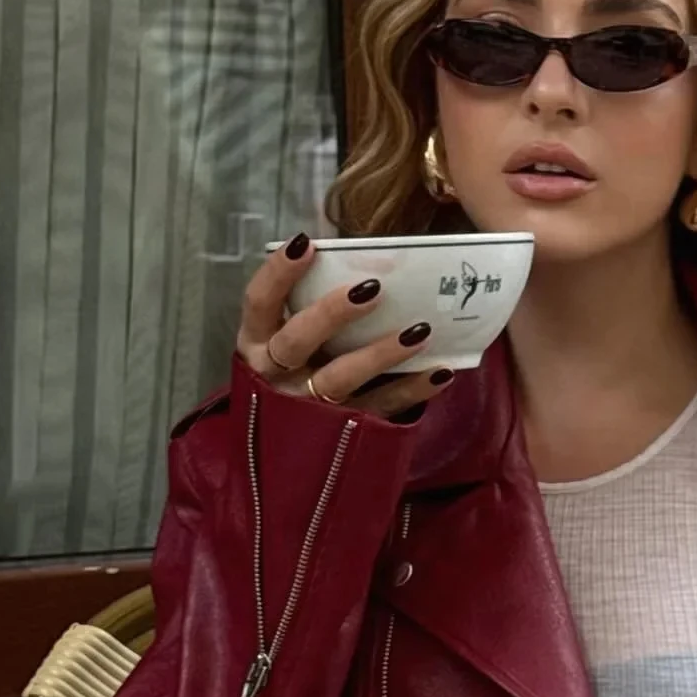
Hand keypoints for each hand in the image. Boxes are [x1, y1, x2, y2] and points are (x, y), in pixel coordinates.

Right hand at [238, 234, 453, 415]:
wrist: (281, 453)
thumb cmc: (292, 370)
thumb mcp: (283, 339)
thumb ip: (308, 307)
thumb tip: (360, 258)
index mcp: (256, 343)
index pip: (259, 302)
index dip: (278, 272)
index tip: (306, 243)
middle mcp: (275, 374)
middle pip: (296, 341)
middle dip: (331, 314)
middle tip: (373, 288)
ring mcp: (307, 406)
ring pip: (340, 378)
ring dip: (380, 353)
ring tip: (419, 330)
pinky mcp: (342, 429)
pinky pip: (380, 407)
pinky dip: (412, 389)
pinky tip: (440, 371)